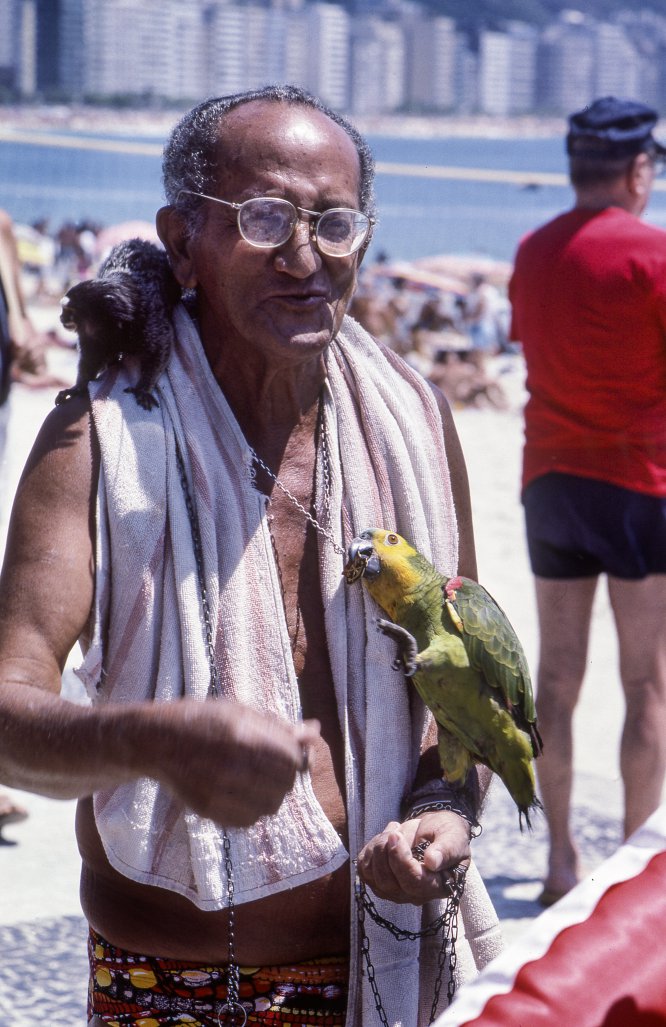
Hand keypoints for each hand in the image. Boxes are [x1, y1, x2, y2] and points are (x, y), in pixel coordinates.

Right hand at [145, 699, 319, 827]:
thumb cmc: (205, 720)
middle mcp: (231, 765)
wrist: (158, 741)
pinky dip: (252, 810)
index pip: (292, 759)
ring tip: (255, 780)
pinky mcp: (208, 809)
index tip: (286, 751)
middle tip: (271, 766)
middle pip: (284, 784)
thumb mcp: (242, 712)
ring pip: (270, 806)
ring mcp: (218, 790)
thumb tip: (316, 732)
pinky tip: (241, 793)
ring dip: (271, 795)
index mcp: (242, 735)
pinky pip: (249, 821)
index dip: (295, 756)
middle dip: (285, 776)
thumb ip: (280, 726)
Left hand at [356, 810, 470, 903]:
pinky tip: (384, 839)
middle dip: (385, 851)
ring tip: (393, 831)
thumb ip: (446, 849)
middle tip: (394, 830)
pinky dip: (369, 851)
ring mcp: (395, 891)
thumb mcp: (454, 837)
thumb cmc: (447, 834)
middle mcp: (415, 895)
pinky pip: (364, 870)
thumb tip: (432, 861)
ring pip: (373, 876)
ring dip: (378, 848)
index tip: (396, 836)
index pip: (413, 882)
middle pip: (388, 882)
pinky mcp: (380, 883)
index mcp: (437, 886)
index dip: (400, 859)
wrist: (434, 832)